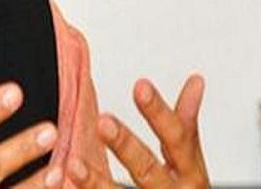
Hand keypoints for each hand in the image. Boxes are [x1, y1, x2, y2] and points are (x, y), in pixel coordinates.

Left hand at [64, 75, 208, 187]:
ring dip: (97, 182)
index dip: (159, 112)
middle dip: (126, 146)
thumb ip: (185, 125)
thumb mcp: (190, 163)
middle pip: (148, 169)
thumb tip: (195, 81)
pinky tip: (65, 186)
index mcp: (190, 174)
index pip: (178, 138)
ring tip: (74, 165)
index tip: (140, 85)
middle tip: (104, 122)